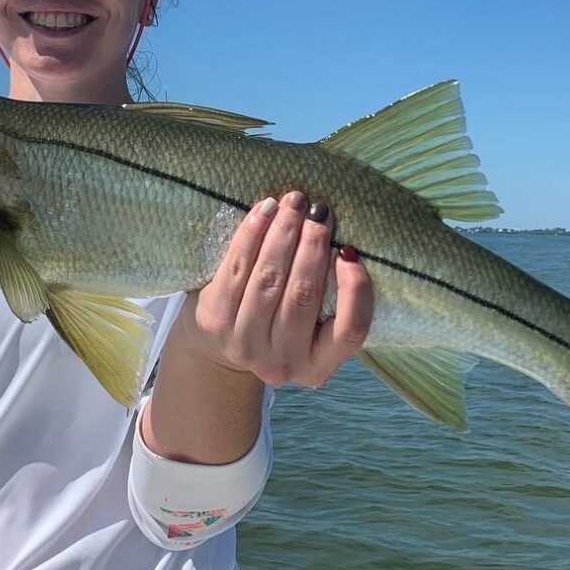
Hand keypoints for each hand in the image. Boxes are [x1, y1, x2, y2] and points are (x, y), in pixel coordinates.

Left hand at [184, 190, 373, 387]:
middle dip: (313, 244)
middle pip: (303, 295)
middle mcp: (283, 363)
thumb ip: (331, 296)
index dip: (355, 288)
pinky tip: (265, 211)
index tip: (348, 250)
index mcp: (318, 366)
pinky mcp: (214, 320)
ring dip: (283, 233)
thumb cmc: (279, 322)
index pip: (351, 330)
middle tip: (319, 210)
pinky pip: (236, 268)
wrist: (218, 345)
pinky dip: (252, 235)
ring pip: (269, 279)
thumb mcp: (313, 325)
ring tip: (294, 203)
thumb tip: (345, 243)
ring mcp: (245, 345)